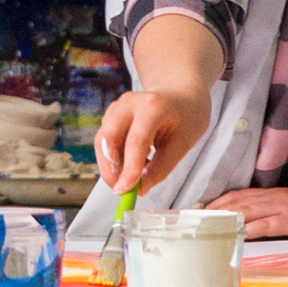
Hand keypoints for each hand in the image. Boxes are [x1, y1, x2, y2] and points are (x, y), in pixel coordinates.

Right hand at [94, 86, 211, 198]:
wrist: (180, 94)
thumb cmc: (185, 118)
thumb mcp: (182, 145)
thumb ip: (161, 168)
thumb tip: (140, 189)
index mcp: (153, 106)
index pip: (135, 141)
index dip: (128, 168)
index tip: (125, 191)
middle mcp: (129, 103)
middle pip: (108, 136)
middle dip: (109, 167)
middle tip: (121, 191)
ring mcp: (118, 107)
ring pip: (102, 139)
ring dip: (111, 164)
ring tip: (132, 177)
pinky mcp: (112, 114)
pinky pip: (105, 140)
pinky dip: (113, 157)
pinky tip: (132, 163)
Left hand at [208, 185, 287, 240]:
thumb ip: (271, 214)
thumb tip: (249, 226)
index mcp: (273, 194)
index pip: (239, 194)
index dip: (219, 201)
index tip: (201, 209)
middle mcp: (275, 197)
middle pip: (239, 201)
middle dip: (216, 209)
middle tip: (198, 218)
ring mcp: (285, 208)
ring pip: (250, 210)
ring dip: (228, 217)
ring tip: (211, 224)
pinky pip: (270, 224)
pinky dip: (253, 228)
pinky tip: (240, 233)